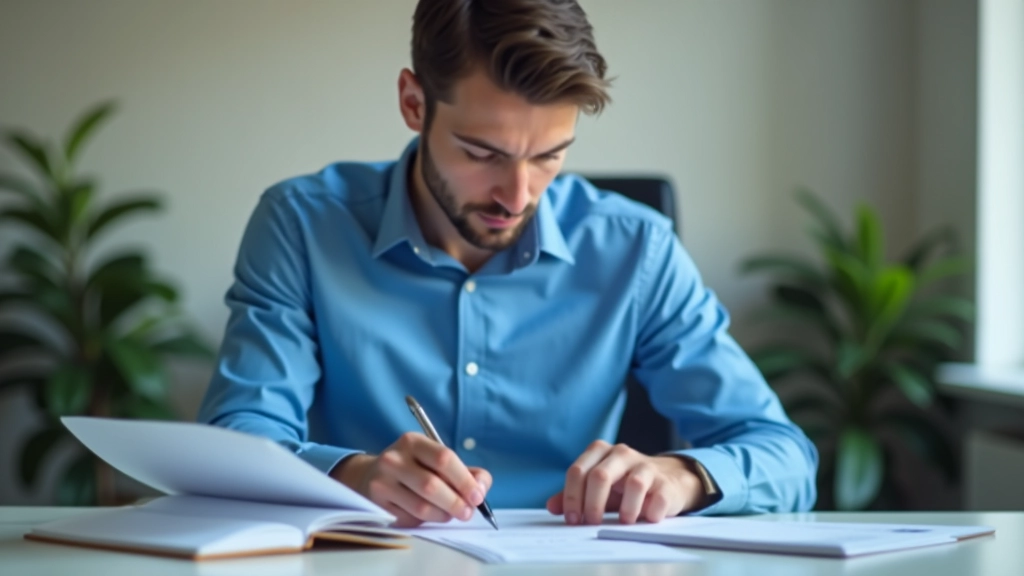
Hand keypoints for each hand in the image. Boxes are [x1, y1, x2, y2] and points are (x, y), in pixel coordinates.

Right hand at [330, 432, 491, 527]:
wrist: (369, 476)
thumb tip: (481, 488)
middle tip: (467, 512)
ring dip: (442, 515)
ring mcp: (382, 482)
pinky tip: (428, 515)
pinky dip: (425, 521)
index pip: (444, 458)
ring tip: (449, 514)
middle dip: (455, 502)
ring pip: (421, 507)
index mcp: (413, 442)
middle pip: (432, 485)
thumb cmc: (413, 468)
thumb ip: (465, 472)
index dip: (464, 480)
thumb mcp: (436, 460)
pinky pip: (409, 519)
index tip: (477, 497)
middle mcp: (394, 459)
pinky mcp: (376, 504)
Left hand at [546, 440, 704, 524]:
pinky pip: (658, 498)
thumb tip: (552, 507)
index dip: (572, 498)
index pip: (578, 471)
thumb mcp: (597, 488)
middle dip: (592, 504)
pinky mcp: (666, 482)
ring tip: (624, 522)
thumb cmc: (625, 485)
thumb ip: (574, 495)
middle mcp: (621, 453)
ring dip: (626, 510)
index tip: (573, 519)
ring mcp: (646, 465)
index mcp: (600, 452)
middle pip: (600, 476)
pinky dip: (650, 513)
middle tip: (592, 523)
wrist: (666, 480)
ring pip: (633, 484)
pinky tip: (646, 519)